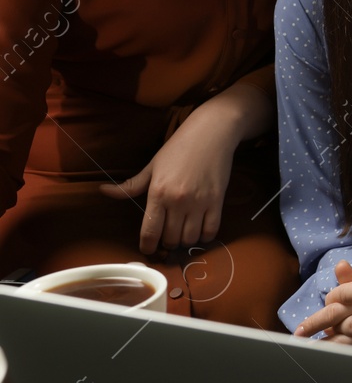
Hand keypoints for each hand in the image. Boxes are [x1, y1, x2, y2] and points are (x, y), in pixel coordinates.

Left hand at [98, 93, 253, 253]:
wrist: (210, 134)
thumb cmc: (179, 148)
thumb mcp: (152, 166)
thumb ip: (130, 186)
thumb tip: (102, 191)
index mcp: (158, 193)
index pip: (150, 231)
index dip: (147, 246)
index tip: (148, 249)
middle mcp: (178, 201)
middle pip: (170, 238)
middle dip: (166, 242)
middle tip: (165, 236)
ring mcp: (199, 202)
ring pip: (190, 238)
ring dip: (184, 240)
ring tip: (182, 233)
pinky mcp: (217, 201)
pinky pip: (211, 231)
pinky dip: (204, 237)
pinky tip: (199, 230)